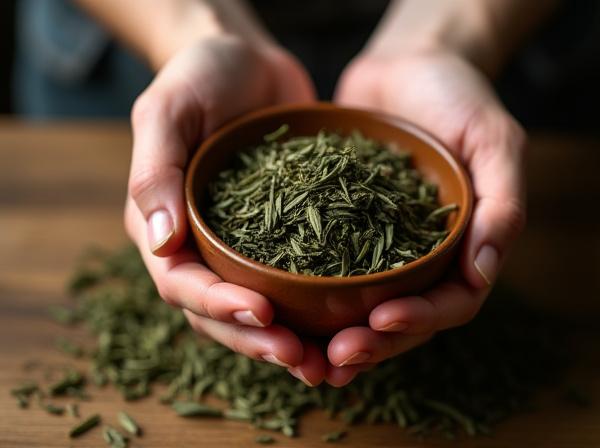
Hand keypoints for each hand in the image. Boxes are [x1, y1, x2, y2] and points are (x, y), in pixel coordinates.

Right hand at [125, 35, 326, 385]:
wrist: (247, 60)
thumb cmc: (199, 77)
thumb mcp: (168, 112)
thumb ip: (155, 174)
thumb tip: (161, 243)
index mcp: (163, 227)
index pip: (182, 283)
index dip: (218, 307)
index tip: (263, 314)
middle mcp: (202, 247)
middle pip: (222, 313)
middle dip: (259, 340)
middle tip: (303, 360)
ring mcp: (244, 246)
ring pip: (260, 309)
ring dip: (291, 340)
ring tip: (329, 363)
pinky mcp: (284, 237)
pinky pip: (297, 280)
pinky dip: (317, 308)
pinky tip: (350, 322)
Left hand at [327, 49, 525, 383]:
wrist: (409, 64)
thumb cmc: (460, 96)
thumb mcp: (493, 140)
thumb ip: (501, 204)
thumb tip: (484, 273)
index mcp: (463, 249)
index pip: (450, 303)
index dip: (419, 320)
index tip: (381, 320)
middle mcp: (420, 258)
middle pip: (400, 318)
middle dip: (370, 343)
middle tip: (333, 360)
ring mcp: (378, 247)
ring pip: (359, 308)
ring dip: (333, 337)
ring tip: (302, 359)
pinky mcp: (339, 228)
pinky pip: (323, 270)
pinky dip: (306, 297)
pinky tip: (278, 311)